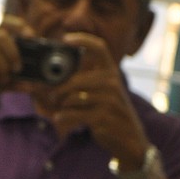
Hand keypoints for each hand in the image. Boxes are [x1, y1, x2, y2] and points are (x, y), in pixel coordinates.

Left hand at [27, 32, 148, 164]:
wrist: (130, 139)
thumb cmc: (111, 115)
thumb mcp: (104, 94)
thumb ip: (86, 84)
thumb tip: (53, 81)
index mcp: (112, 72)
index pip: (99, 48)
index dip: (83, 40)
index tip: (66, 39)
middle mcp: (112, 82)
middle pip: (75, 79)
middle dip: (58, 89)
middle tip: (50, 96)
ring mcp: (108, 99)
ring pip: (72, 97)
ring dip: (60, 105)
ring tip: (58, 110)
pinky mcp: (102, 116)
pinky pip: (74, 114)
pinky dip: (63, 117)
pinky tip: (59, 119)